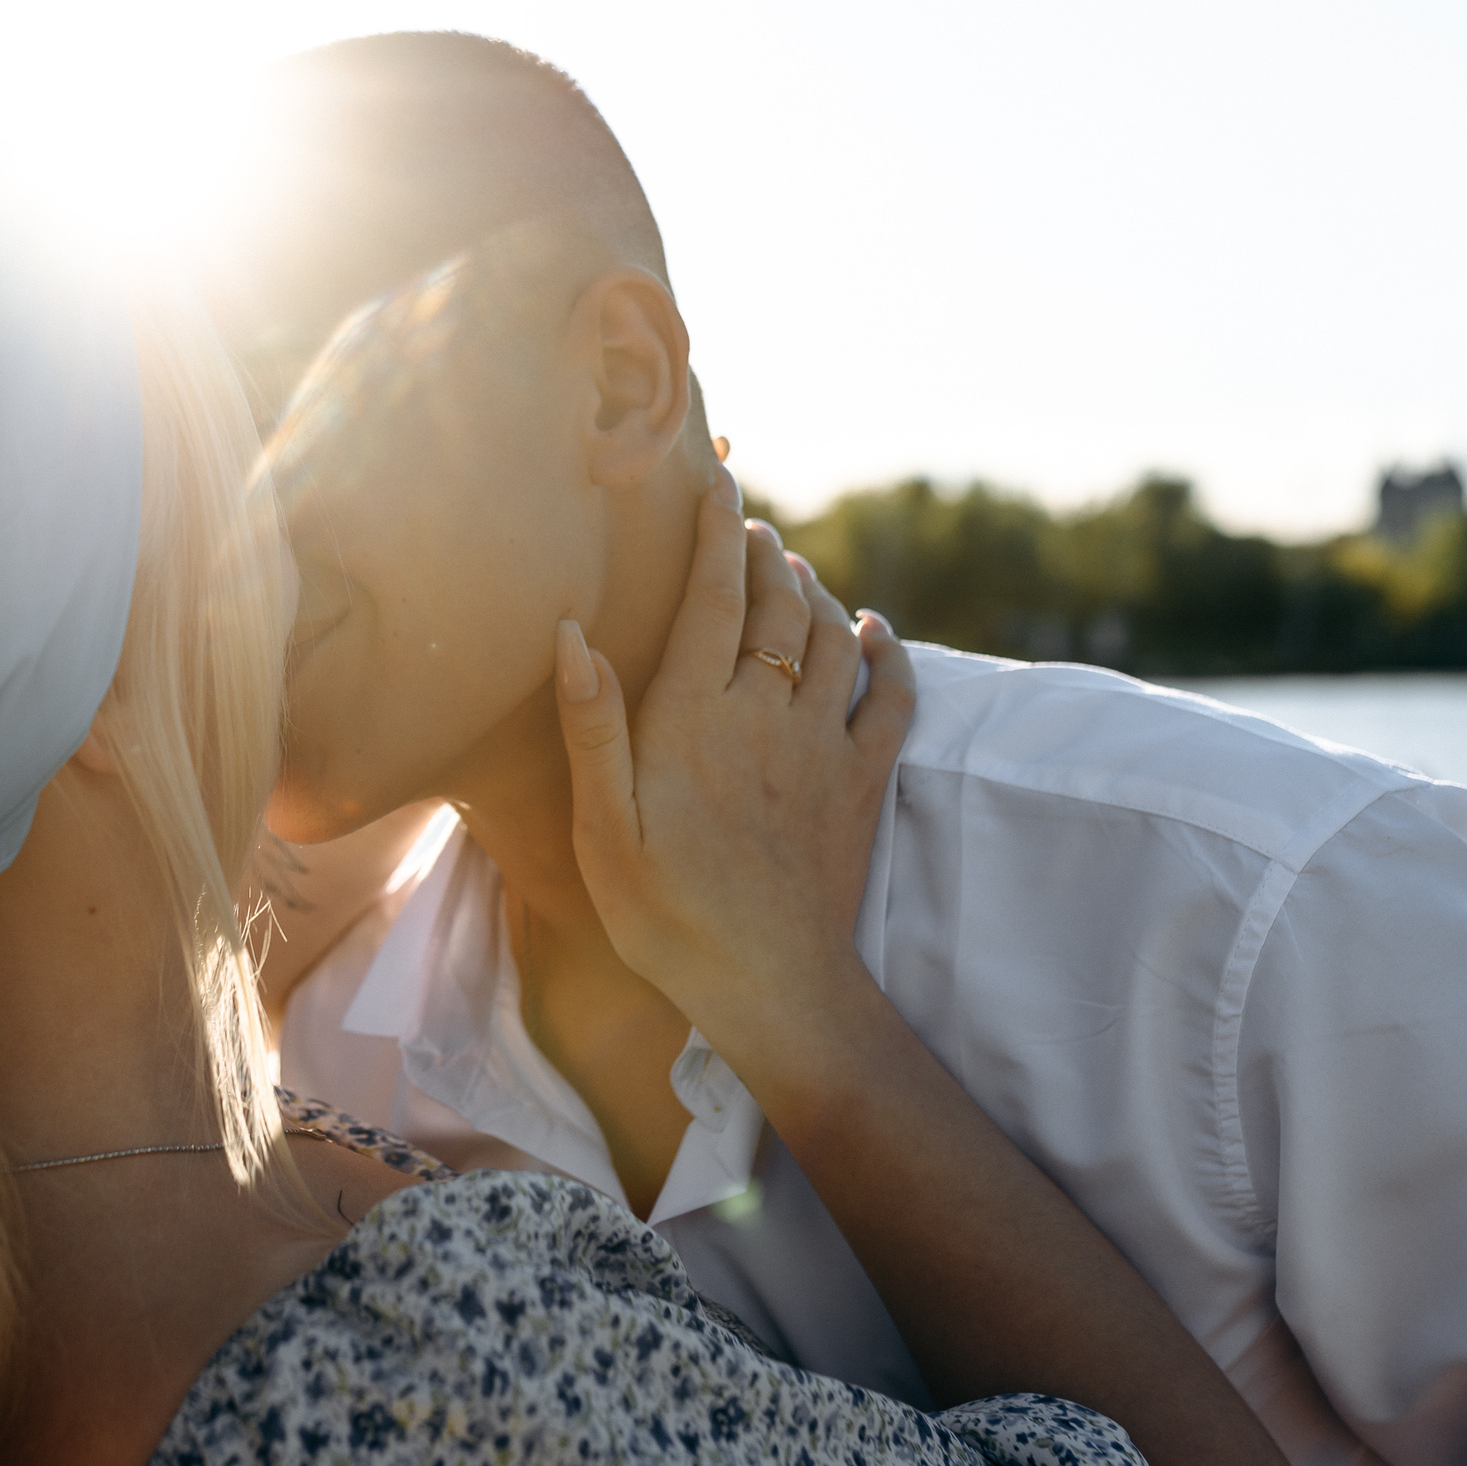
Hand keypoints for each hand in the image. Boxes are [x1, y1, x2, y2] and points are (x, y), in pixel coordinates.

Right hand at [552, 470, 915, 1049]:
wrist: (771, 986)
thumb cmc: (666, 916)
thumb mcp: (604, 829)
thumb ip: (593, 728)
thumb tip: (574, 633)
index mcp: (695, 718)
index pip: (712, 597)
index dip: (714, 532)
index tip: (715, 479)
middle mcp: (767, 715)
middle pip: (775, 603)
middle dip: (760, 551)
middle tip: (745, 523)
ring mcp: (825, 746)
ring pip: (832, 636)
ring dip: (814, 590)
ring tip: (791, 567)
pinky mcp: (863, 782)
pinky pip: (892, 697)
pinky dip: (888, 652)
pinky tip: (874, 629)